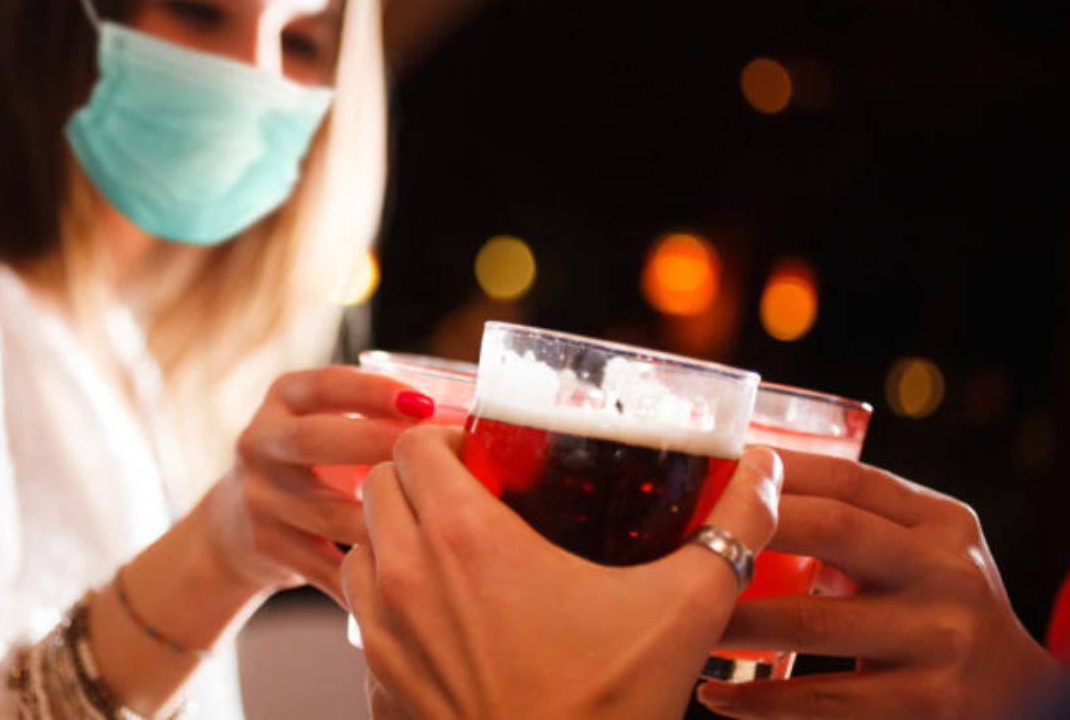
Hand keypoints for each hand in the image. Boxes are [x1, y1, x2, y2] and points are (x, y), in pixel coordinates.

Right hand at [201, 366, 433, 602]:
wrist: (236, 524)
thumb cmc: (316, 464)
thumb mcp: (329, 423)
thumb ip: (377, 417)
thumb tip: (468, 418)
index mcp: (285, 399)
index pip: (325, 384)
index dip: (373, 391)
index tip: (422, 402)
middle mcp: (261, 441)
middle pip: (312, 440)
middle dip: (372, 444)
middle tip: (425, 457)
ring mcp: (258, 496)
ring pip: (322, 510)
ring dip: (377, 519)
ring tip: (427, 521)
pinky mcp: (264, 545)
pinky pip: (321, 563)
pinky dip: (363, 575)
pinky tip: (404, 580)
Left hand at [342, 425, 782, 719]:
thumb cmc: (611, 708)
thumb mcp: (685, 609)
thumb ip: (735, 528)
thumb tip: (769, 469)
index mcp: (463, 538)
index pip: (412, 446)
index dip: (443, 437)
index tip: (483, 452)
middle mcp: (405, 576)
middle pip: (379, 488)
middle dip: (418, 478)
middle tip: (475, 492)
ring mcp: (381, 634)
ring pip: (361, 549)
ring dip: (395, 534)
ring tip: (453, 549)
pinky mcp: (378, 684)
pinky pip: (362, 617)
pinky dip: (389, 601)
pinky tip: (444, 617)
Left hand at [698, 450, 1063, 718]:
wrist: (1016, 694)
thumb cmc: (936, 605)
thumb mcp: (920, 549)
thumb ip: (858, 519)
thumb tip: (740, 488)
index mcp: (940, 524)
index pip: (850, 480)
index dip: (779, 470)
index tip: (720, 468)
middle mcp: (947, 573)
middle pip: (831, 531)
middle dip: (750, 528)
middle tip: (687, 539)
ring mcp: (938, 641)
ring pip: (811, 621)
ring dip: (735, 621)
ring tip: (687, 621)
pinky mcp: (924, 704)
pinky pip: (822, 699)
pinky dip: (759, 699)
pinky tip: (716, 693)